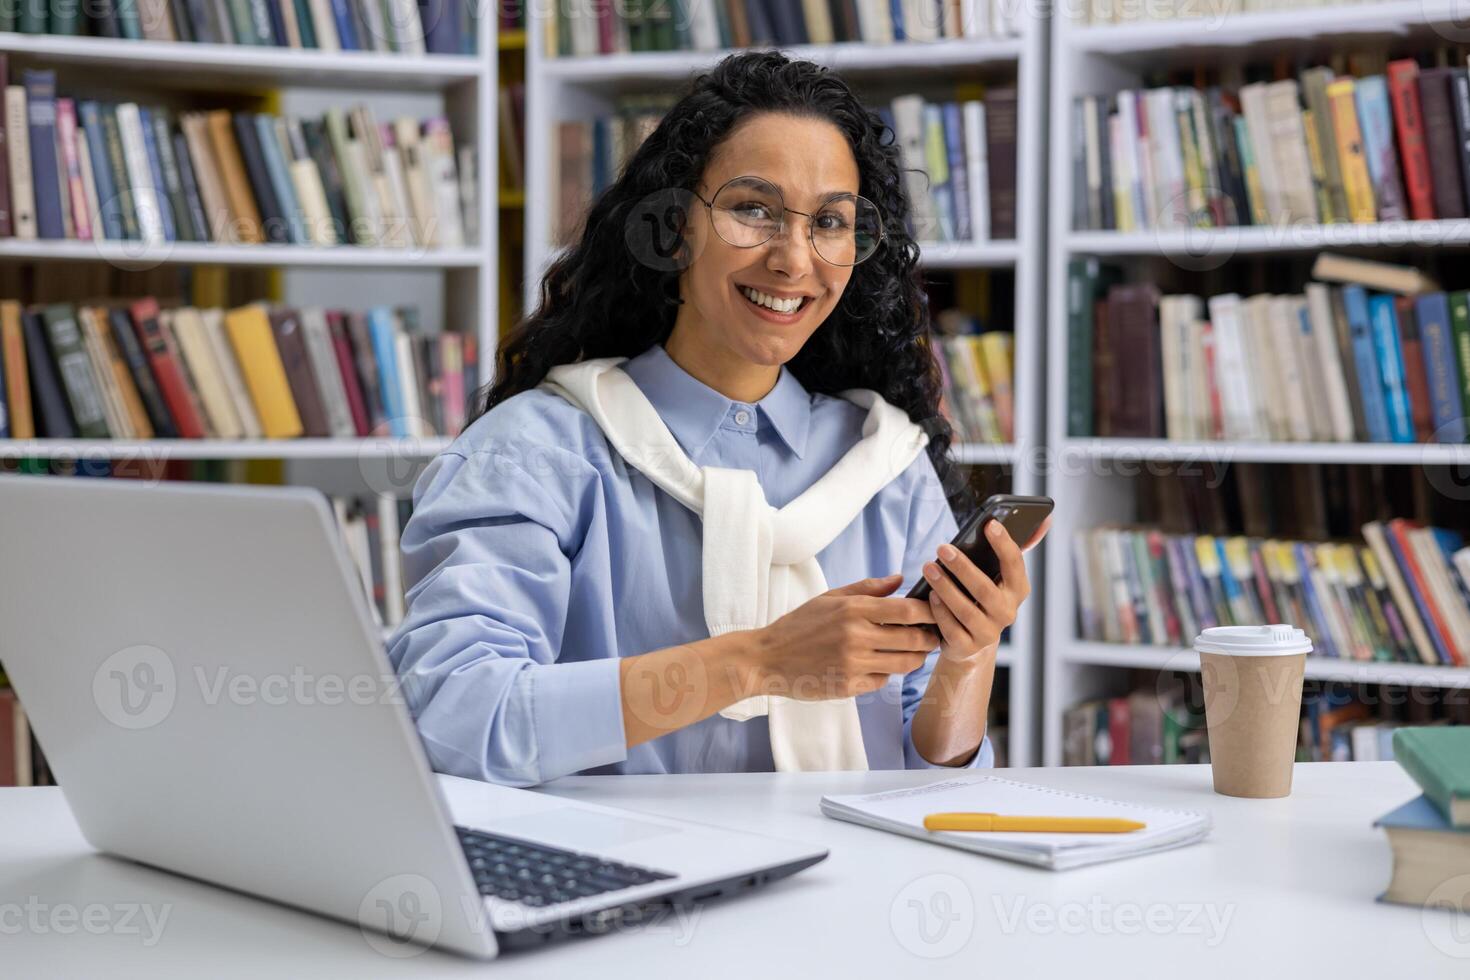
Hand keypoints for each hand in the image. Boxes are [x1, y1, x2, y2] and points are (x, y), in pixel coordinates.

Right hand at [745, 575, 937, 700]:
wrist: (767, 658)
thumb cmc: (799, 625)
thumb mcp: (830, 598)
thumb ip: (867, 588)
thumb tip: (900, 580)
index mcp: (852, 609)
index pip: (907, 610)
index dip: (929, 612)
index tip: (936, 612)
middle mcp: (856, 636)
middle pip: (913, 639)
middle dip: (929, 639)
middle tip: (932, 636)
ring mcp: (853, 664)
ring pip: (904, 664)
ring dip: (915, 658)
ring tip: (913, 652)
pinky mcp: (848, 687)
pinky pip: (882, 681)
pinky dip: (886, 673)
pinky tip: (879, 666)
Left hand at [922, 516, 1049, 663]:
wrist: (969, 642)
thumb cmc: (982, 598)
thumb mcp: (999, 576)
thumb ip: (1016, 548)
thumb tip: (1046, 519)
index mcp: (1017, 590)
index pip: (1014, 564)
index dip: (1004, 544)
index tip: (989, 524)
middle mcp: (1007, 613)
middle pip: (985, 589)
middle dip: (963, 567)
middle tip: (942, 547)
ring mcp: (988, 633)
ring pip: (965, 610)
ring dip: (945, 587)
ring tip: (929, 567)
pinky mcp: (967, 647)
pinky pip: (951, 628)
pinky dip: (940, 611)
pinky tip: (930, 595)